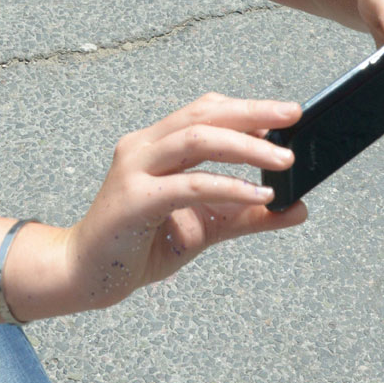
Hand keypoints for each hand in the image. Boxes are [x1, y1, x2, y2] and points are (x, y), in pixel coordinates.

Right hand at [65, 94, 306, 309]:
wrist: (86, 274)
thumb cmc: (140, 245)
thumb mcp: (205, 226)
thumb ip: (247, 214)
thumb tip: (297, 208)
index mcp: (156, 144)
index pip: (203, 111)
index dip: (245, 108)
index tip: (286, 114)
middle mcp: (142, 147)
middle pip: (203, 115)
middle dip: (252, 113)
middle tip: (293, 115)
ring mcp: (134, 170)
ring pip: (196, 139)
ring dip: (246, 147)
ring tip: (283, 161)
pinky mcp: (133, 200)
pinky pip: (188, 185)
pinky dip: (226, 186)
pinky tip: (255, 194)